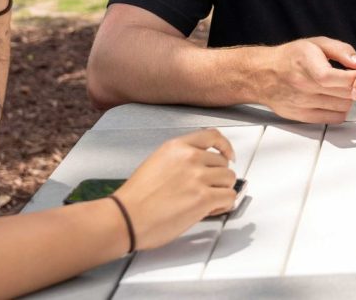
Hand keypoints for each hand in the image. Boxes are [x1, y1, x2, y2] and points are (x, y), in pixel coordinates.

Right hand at [113, 128, 238, 249]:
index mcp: (176, 147)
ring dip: (221, 191)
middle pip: (223, 162)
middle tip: (207, 190)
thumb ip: (181, 160)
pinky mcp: (203, 198)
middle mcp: (190, 158)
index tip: (229, 155)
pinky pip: (229, 197)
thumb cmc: (135, 199)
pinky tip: (211, 210)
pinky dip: (224, 205)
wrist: (125, 218)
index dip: (225, 146)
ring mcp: (198, 177)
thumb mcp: (157, 163)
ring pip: (229, 179)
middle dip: (218, 177)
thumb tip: (202, 168)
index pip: (212, 136)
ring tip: (206, 202)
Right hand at [260, 37, 355, 122]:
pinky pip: (333, 119)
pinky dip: (340, 111)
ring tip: (342, 89)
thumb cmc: (292, 57)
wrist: (263, 74)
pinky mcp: (301, 116)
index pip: (331, 78)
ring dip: (348, 99)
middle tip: (353, 81)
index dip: (352, 77)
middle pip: (342, 94)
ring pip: (341, 107)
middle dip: (354, 87)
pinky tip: (334, 100)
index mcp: (305, 63)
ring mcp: (301, 103)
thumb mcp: (316, 43)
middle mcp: (302, 85)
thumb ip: (341, 50)